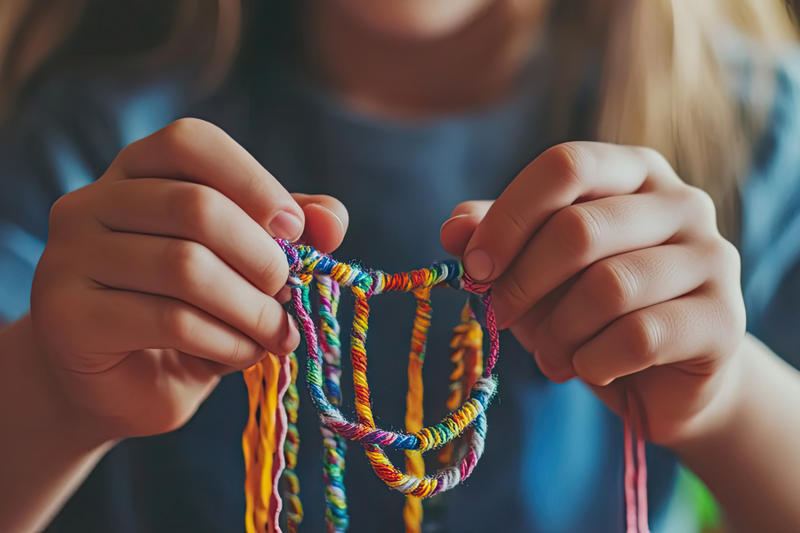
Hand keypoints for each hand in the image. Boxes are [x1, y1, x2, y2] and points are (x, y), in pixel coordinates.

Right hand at [30, 118, 347, 440]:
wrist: (122, 381)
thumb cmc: (192, 309)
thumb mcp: (245, 262)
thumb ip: (289, 231)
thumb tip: (330, 221)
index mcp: (135, 171)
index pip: (191, 142)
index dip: (254, 182)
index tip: (294, 232)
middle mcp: (91, 202)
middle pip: (196, 207)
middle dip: (263, 258)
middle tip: (289, 294)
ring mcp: (69, 257)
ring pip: (186, 268)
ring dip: (252, 309)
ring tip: (276, 333)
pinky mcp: (67, 316)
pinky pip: (170, 320)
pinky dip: (227, 341)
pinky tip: (243, 354)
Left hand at [441, 142, 745, 445]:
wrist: (664, 377)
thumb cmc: (589, 311)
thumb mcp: (533, 269)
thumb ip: (497, 240)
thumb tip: (454, 228)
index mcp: (632, 171)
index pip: (565, 166)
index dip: (509, 217)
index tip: (473, 266)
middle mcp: (682, 202)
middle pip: (579, 228)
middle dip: (523, 283)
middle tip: (501, 316)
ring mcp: (712, 258)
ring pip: (608, 288)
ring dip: (559, 331)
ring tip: (550, 353)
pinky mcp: (725, 320)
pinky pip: (638, 337)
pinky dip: (593, 361)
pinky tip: (589, 368)